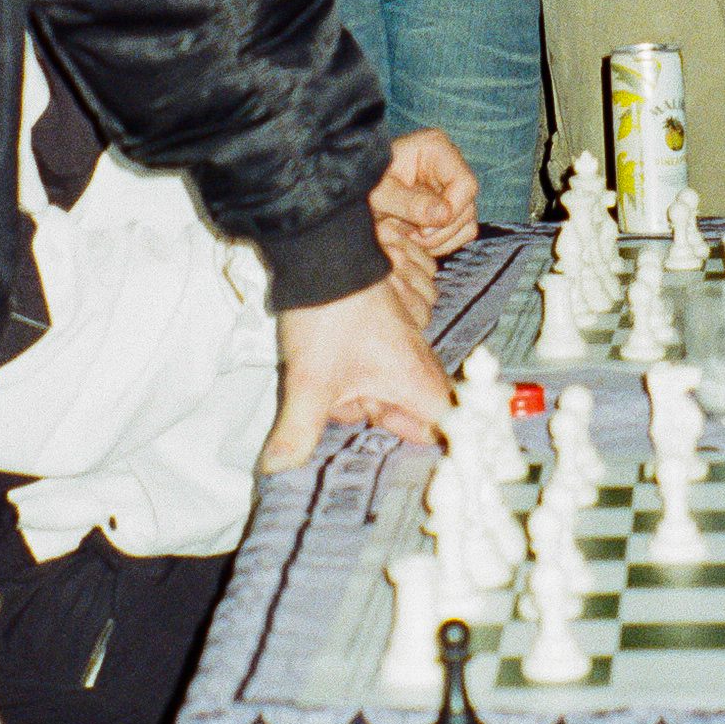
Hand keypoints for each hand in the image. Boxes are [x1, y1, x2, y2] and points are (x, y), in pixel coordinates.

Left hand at [261, 278, 454, 473]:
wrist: (321, 254)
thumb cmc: (328, 318)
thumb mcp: (310, 382)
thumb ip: (297, 432)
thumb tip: (276, 469)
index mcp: (415, 381)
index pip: (448, 427)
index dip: (431, 443)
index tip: (404, 449)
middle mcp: (417, 364)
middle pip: (409, 415)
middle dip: (374, 417)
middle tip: (342, 402)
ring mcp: (400, 347)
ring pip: (385, 392)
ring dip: (355, 397)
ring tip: (326, 378)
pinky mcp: (380, 335)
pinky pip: (373, 371)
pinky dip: (350, 378)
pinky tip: (325, 366)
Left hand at [371, 128, 478, 324]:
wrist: (349, 188)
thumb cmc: (361, 182)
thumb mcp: (380, 193)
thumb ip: (409, 203)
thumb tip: (443, 215)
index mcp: (436, 148)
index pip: (465, 184)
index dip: (451, 211)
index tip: (423, 229)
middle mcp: (448, 164)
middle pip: (467, 206)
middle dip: (441, 230)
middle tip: (411, 237)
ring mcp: (448, 186)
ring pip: (466, 222)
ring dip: (440, 239)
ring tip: (409, 237)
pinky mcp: (445, 206)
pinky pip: (459, 232)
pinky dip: (441, 242)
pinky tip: (414, 239)